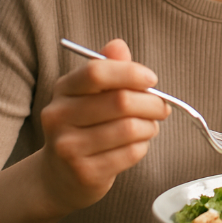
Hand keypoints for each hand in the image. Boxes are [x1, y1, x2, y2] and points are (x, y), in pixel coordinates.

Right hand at [38, 38, 170, 214]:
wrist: (59, 177)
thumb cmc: (84, 127)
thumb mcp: (89, 95)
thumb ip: (107, 69)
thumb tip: (118, 45)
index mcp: (62, 90)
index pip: (96, 72)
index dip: (130, 73)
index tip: (151, 79)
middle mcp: (59, 117)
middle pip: (120, 101)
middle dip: (151, 103)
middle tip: (162, 107)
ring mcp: (69, 147)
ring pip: (129, 128)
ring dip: (149, 126)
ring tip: (150, 126)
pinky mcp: (85, 173)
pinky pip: (130, 153)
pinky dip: (143, 146)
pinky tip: (138, 144)